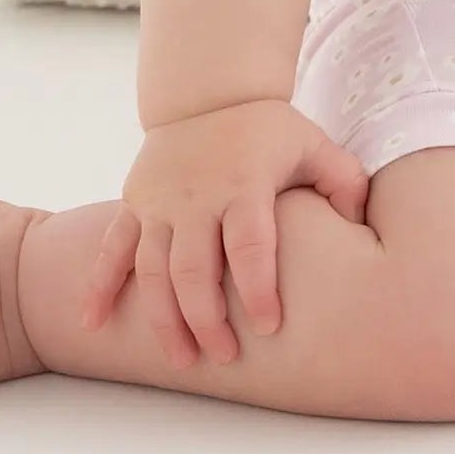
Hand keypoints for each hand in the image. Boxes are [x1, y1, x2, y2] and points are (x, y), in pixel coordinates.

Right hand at [79, 98, 370, 367]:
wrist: (208, 94)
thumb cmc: (268, 131)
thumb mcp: (313, 144)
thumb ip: (343, 181)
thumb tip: (361, 225)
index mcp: (244, 184)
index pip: (250, 245)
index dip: (258, 287)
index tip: (270, 325)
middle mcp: (196, 196)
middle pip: (195, 269)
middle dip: (208, 320)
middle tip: (225, 358)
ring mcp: (159, 202)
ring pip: (152, 270)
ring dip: (163, 319)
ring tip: (182, 360)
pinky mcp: (134, 203)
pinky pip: (112, 249)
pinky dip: (98, 287)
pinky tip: (93, 325)